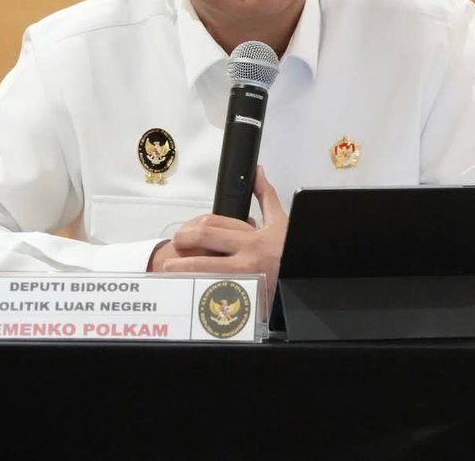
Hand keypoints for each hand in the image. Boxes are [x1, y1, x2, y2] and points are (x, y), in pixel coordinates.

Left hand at [147, 166, 287, 291]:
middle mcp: (245, 260)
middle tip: (173, 246)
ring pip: (202, 272)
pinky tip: (187, 289)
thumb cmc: (290, 251)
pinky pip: (213, 294)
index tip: (184, 233)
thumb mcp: (280, 222)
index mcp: (251, 239)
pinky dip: (197, 290)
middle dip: (182, 243)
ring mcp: (241, 282)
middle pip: (203, 243)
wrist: (305, 279)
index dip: (192, 227)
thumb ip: (266, 197)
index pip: (213, 226)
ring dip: (181, 270)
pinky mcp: (241, 300)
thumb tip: (257, 173)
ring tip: (169, 270)